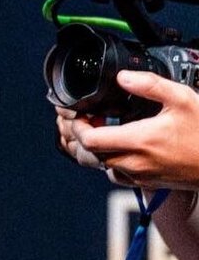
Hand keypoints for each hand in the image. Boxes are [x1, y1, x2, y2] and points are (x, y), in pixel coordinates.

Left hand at [57, 71, 198, 189]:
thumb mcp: (181, 98)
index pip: (89, 139)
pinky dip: (112, 162)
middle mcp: (136, 162)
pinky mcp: (150, 183)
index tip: (82, 112)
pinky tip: (122, 147)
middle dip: (85, 135)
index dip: (78, 125)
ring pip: (104, 166)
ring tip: (105, 130)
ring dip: (98, 149)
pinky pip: (120, 176)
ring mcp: (142, 175)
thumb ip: (149, 84)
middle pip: (92, 154)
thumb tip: (123, 76)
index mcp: (139, 141)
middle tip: (92, 118)